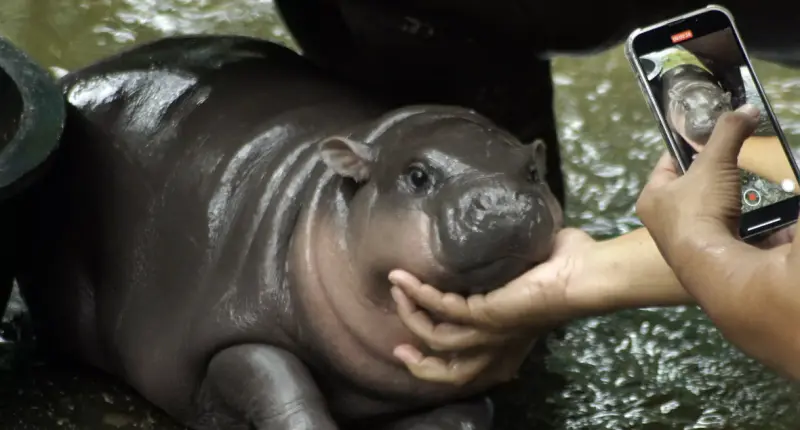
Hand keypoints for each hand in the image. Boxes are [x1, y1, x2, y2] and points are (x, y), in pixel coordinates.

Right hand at [388, 228, 596, 384]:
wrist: (586, 273)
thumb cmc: (569, 266)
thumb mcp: (530, 272)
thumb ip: (510, 266)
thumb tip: (496, 238)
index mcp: (510, 339)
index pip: (471, 367)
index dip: (439, 365)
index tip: (416, 348)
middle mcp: (498, 344)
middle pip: (449, 373)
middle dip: (419, 363)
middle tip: (398, 346)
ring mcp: (491, 332)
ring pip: (436, 339)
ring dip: (411, 314)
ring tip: (396, 287)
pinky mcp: (486, 315)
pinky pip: (441, 308)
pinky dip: (418, 293)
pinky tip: (404, 277)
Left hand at [636, 104, 760, 261]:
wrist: (711, 267)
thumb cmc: (699, 211)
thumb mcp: (713, 163)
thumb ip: (728, 133)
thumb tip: (745, 109)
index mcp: (651, 197)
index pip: (669, 162)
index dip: (690, 146)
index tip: (710, 136)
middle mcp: (663, 221)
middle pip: (694, 187)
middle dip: (718, 174)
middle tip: (739, 162)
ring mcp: (686, 241)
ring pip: (714, 209)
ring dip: (734, 197)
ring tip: (754, 184)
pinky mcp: (710, 256)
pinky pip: (730, 229)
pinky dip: (746, 220)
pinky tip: (761, 211)